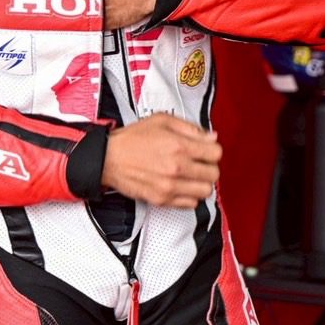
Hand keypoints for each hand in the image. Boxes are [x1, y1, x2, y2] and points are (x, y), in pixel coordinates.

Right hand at [101, 113, 221, 207]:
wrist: (109, 158)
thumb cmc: (131, 139)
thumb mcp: (162, 120)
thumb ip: (190, 128)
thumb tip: (210, 137)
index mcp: (179, 146)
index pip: (215, 153)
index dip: (212, 150)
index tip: (207, 150)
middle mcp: (177, 168)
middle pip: (213, 174)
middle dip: (209, 167)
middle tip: (200, 163)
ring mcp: (170, 186)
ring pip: (205, 191)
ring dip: (202, 183)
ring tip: (192, 176)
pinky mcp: (162, 200)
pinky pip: (190, 204)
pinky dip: (190, 196)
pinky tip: (182, 185)